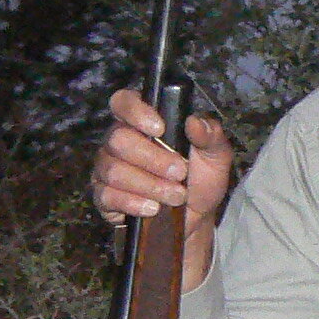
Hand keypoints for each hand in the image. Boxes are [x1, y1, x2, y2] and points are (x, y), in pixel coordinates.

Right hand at [91, 89, 234, 229]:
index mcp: (142, 121)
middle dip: (153, 159)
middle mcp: (118, 140)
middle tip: (180, 174)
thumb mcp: (216, 156)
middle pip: (118, 139)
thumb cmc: (201, 179)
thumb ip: (210, 135)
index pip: (124, 101)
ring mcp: (107, 167)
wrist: (195, 217)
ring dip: (150, 185)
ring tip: (176, 196)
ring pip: (114, 170)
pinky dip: (134, 203)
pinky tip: (153, 209)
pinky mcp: (103, 195)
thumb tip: (194, 121)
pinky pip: (107, 195)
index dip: (136, 112)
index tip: (160, 129)